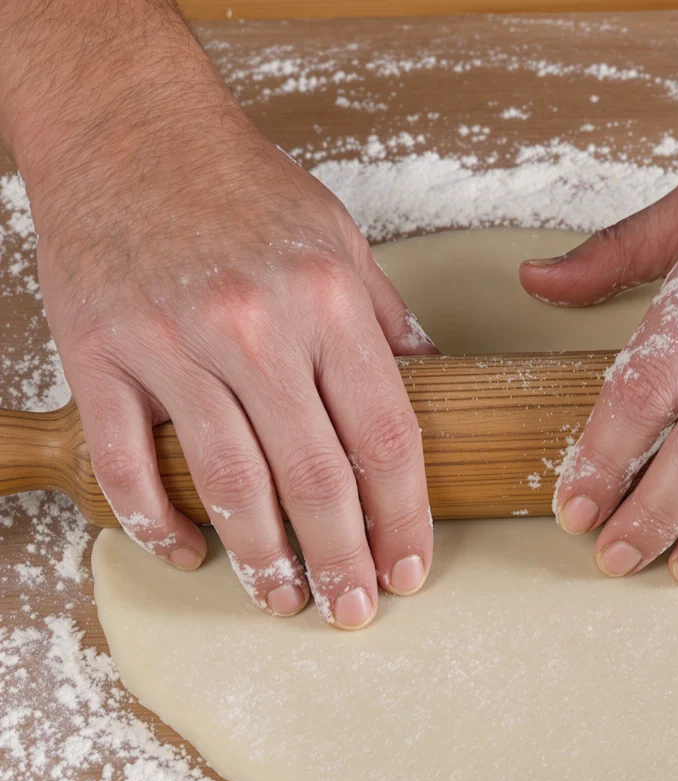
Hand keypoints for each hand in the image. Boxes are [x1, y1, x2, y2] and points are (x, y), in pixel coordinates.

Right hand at [28, 80, 434, 627]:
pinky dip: (158, 522)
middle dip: (342, 560)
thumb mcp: (342, 241)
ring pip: (227, 485)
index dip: (404, 517)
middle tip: (353, 612)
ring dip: (261, 560)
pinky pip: (128, 463)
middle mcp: (254, 327)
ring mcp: (170, 342)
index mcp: (327, 301)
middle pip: (313, 478)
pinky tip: (191, 553)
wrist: (129, 127)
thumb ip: (387, 323)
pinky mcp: (99, 353)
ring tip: (284, 598)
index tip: (409, 569)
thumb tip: (433, 385)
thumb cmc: (243, 188)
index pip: (384, 438)